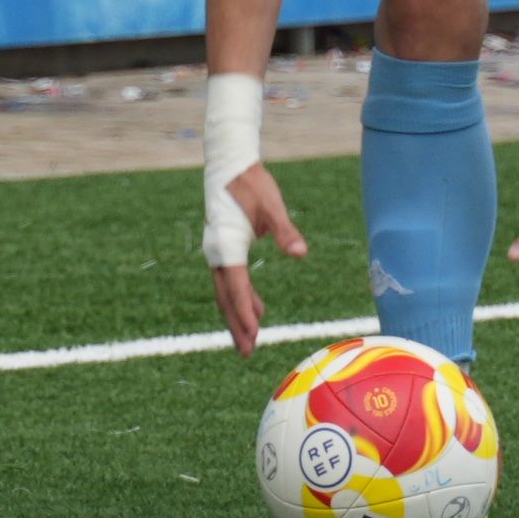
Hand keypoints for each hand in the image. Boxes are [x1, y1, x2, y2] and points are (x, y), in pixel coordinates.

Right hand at [208, 163, 305, 354]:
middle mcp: (217, 252)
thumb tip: (301, 254)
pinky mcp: (223, 248)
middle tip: (247, 352)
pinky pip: (231, 280)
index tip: (254, 334)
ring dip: (238, 315)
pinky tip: (257, 309)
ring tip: (251, 339)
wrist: (229, 164)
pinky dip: (242, 297)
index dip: (244, 313)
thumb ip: (286, 232)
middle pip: (226, 297)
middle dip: (236, 325)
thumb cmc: (251, 183)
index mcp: (227, 246)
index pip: (236, 287)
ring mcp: (217, 251)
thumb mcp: (273, 206)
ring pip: (226, 291)